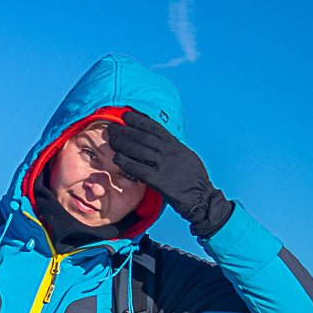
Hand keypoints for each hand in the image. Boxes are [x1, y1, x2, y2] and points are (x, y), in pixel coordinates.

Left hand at [107, 110, 233, 236]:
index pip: (155, 128)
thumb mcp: (185, 156)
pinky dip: (126, 163)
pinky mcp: (159, 180)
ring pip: (139, 150)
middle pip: (143, 137)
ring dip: (122, 144)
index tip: (126, 115)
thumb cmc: (193, 178)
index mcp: (176, 145)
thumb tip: (159, 141)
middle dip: (126, 131)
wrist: (201, 197)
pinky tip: (117, 159)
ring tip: (111, 140)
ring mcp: (164, 165)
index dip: (139, 120)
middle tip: (112, 128)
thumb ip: (171, 148)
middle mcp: (169, 152)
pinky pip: (138, 169)